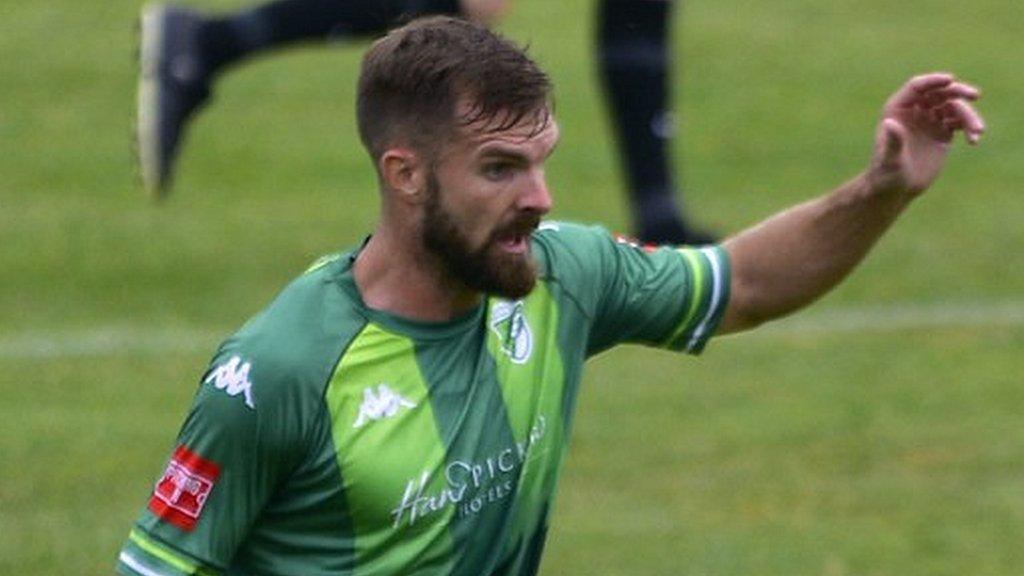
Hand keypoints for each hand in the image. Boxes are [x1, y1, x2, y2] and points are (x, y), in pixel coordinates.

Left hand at [868, 73, 984, 196]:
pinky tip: (974, 140)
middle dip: (957, 92)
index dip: (933, 81)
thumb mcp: (890, 159)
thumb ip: (893, 141)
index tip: (950, 80)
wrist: (895, 190)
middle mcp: (914, 112)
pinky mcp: (942, 134)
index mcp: (897, 110)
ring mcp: (929, 122)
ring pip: (953, 108)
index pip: (916, 87)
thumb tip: (890, 123)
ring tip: (977, 131)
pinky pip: (960, 123)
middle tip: (974, 95)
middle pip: (939, 93)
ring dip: (968, 116)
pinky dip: (970, 128)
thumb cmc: (886, 175)